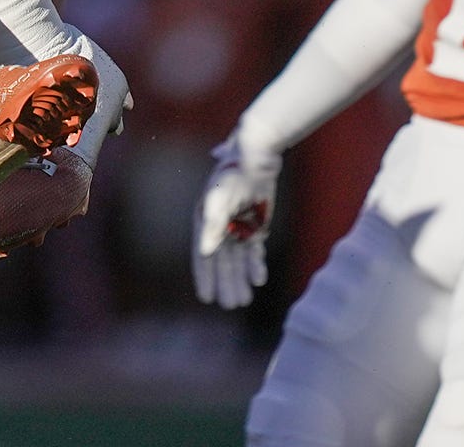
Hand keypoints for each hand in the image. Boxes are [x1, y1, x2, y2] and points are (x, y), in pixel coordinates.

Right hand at [191, 132, 281, 308]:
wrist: (256, 158)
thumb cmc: (234, 175)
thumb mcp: (221, 199)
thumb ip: (213, 224)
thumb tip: (205, 251)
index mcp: (205, 221)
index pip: (204, 255)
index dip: (204, 276)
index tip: (206, 298)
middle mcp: (220, 227)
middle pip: (222, 262)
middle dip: (225, 283)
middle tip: (230, 305)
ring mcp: (238, 228)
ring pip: (238, 260)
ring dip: (239, 279)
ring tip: (243, 300)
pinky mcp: (256, 228)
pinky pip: (254, 252)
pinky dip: (256, 265)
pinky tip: (259, 279)